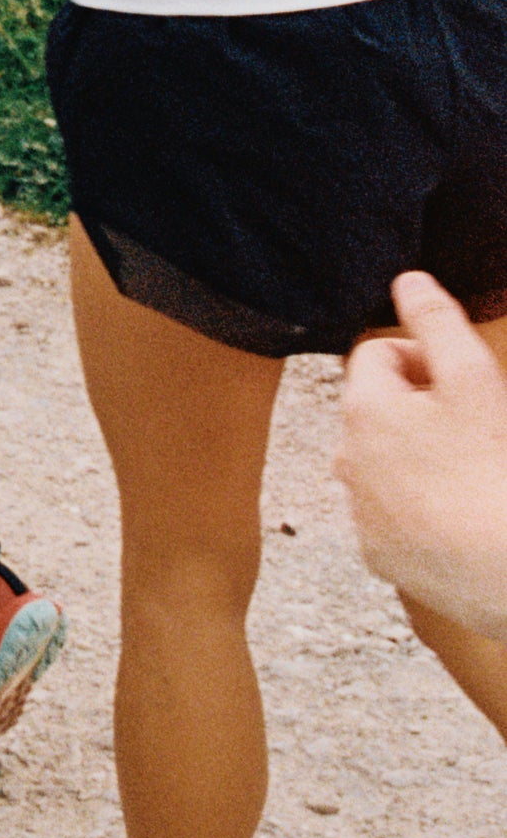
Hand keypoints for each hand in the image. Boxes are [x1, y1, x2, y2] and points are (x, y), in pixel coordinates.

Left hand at [337, 272, 506, 637]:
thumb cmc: (497, 473)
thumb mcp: (476, 378)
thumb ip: (437, 321)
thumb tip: (408, 280)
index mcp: (363, 410)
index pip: (377, 355)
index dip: (425, 358)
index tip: (463, 383)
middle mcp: (346, 461)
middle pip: (378, 410)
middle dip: (422, 409)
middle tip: (478, 428)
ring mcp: (362, 513)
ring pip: (386, 464)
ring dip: (421, 458)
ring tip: (474, 474)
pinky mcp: (382, 557)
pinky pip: (396, 515)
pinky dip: (423, 509)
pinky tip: (465, 515)